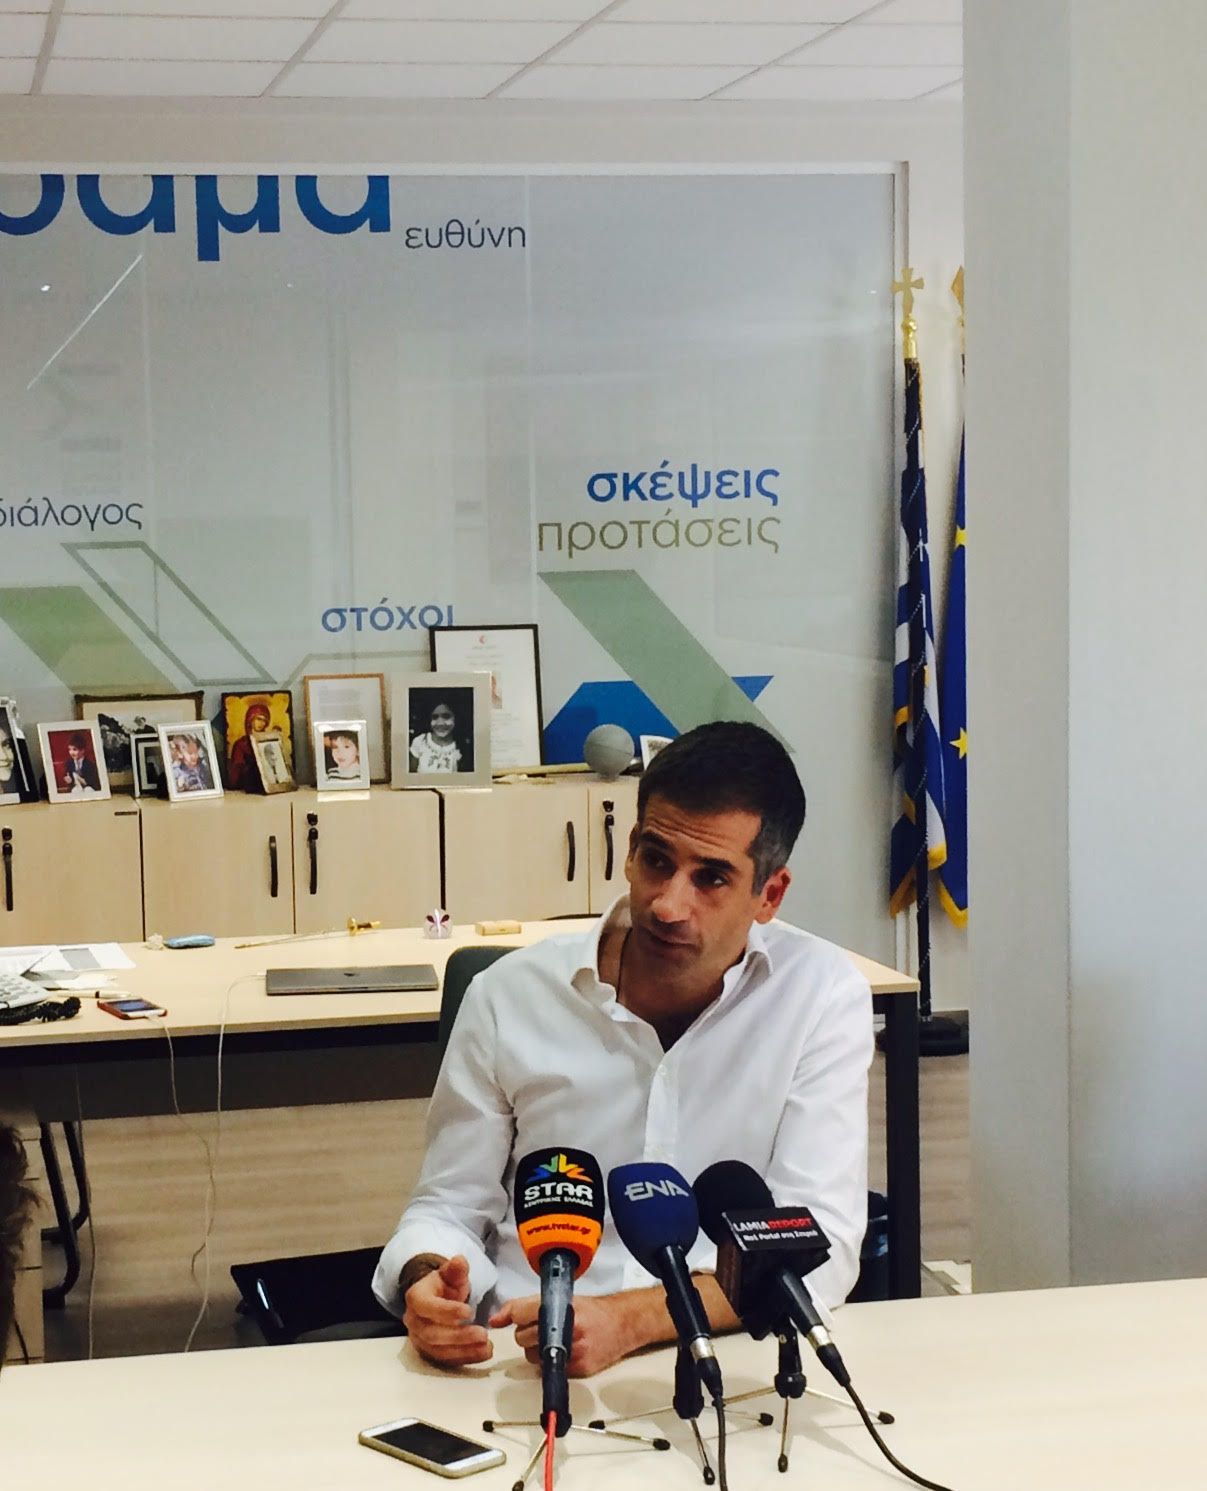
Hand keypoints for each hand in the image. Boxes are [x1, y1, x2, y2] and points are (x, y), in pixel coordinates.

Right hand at [403, 1255, 492, 1367]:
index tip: (469, 1312)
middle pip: (432, 1334)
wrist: (436, 1299)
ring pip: (439, 1351)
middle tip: (483, 1334)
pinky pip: (445, 1360)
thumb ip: (456, 1269)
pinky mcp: (429, 1353)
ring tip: (487, 1347)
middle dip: (458, 1336)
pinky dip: (465, 1358)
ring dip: (464, 1351)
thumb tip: (460, 1260)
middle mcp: (413, 1321)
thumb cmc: (444, 1285)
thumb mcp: (450, 1273)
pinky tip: (484, 1354)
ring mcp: (419, 1340)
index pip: (426, 1306)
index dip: (446, 1311)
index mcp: (416, 1298)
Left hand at [489, 1292, 640, 1377]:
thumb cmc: (590, 1310)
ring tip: (555, 1340)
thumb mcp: (561, 1299)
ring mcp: (572, 1351)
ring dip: (536, 1350)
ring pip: (532, 1357)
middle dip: (527, 1333)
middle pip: (522, 1337)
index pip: (521, 1312)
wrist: (622, 1324)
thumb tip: (496, 1320)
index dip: (511, 1315)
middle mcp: (565, 1328)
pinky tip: (565, 1352)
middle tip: (543, 1327)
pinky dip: (550, 1362)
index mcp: (560, 1306)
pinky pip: (547, 1370)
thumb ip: (528, 1306)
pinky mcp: (577, 1369)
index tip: (504, 1320)